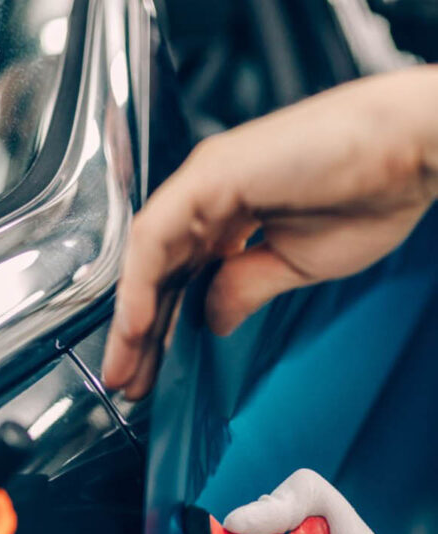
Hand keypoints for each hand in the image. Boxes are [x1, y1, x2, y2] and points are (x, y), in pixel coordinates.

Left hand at [103, 66, 437, 397]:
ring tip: (125, 371)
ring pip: (148, 259)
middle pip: (159, 274)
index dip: (164, 329)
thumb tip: (211, 320)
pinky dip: (142, 285)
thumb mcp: (295, 265)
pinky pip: (156, 238)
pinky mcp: (208, 175)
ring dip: (133, 319)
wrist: (411, 150)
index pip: (181, 279)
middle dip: (141, 335)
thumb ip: (245, 288)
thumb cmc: (371, 193)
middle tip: (129, 383)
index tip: (154, 373)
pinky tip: (137, 329)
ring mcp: (205, 183)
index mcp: (231, 213)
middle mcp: (210, 196)